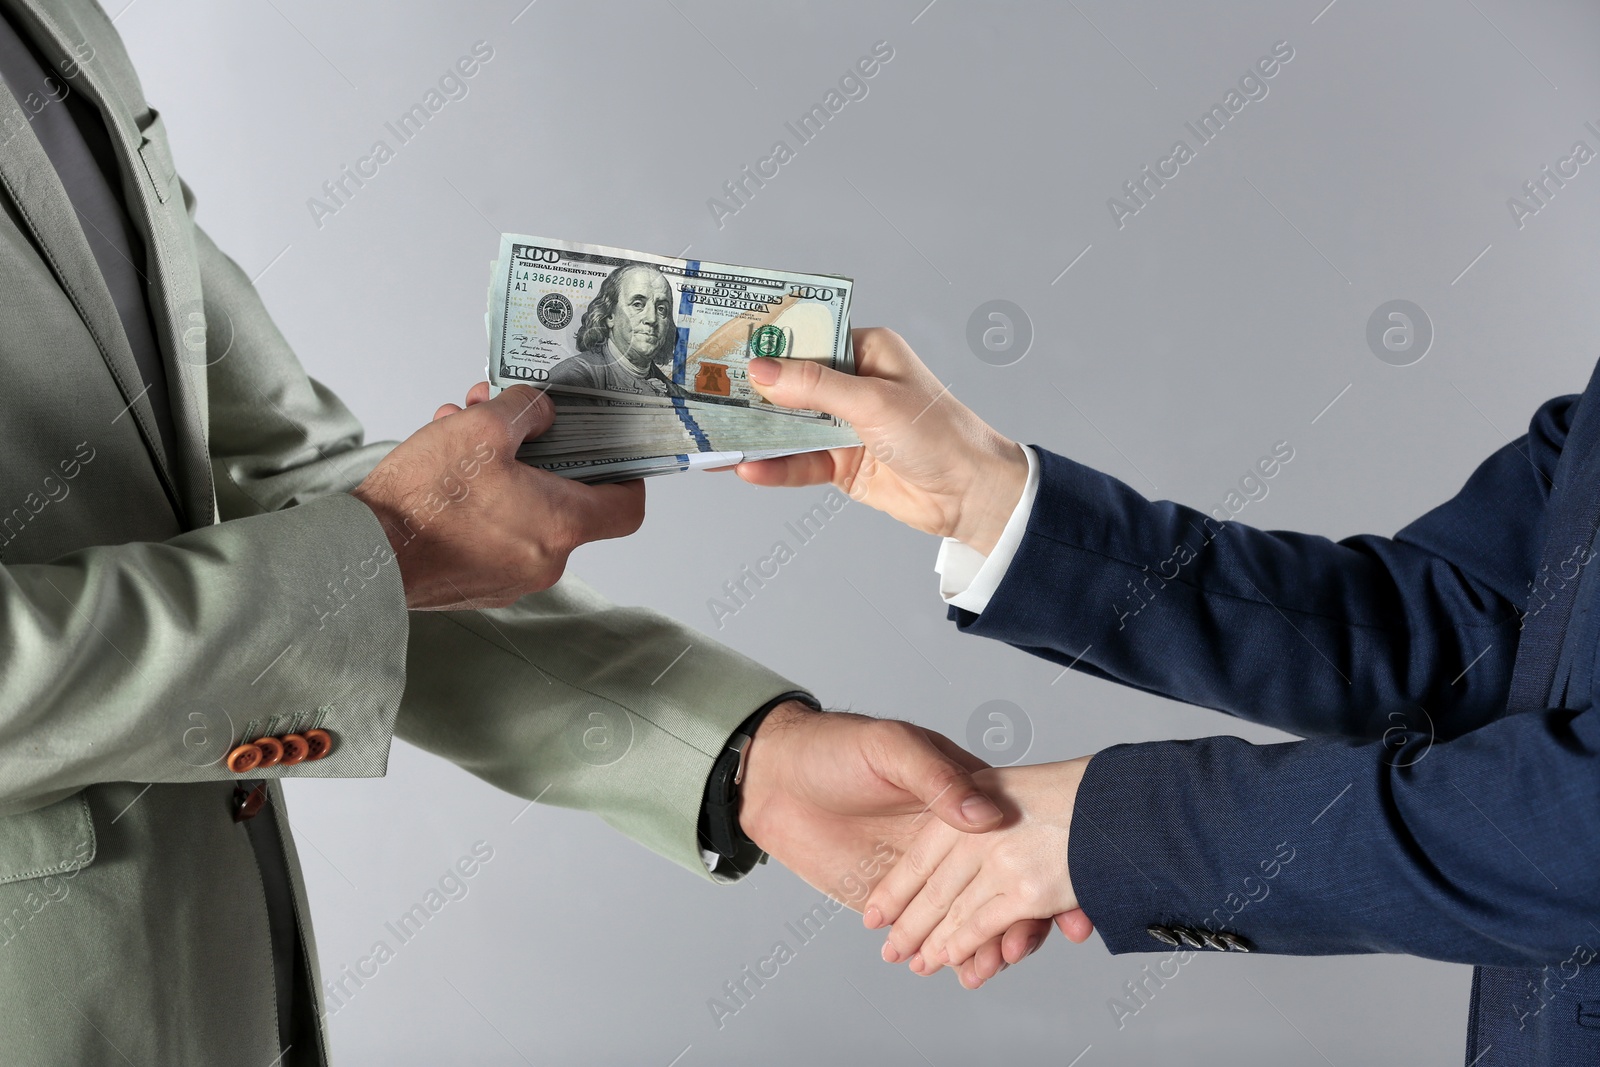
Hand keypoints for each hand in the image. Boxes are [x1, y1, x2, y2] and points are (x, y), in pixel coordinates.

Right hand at [352, 382, 643, 609]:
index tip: (608, 452)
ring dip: (499, 467)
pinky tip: (443, 465)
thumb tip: (542, 411)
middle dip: (535, 451)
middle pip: (563, 500)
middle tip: (506, 420)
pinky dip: (480, 498)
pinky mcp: (474, 584)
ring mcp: (508, 579)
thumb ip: (524, 411)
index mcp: (559, 526)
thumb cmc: (423, 501)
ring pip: (522, 511)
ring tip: (457, 428)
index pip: (625, 510)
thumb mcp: (480, 429)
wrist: (360, 558)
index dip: (625, 477)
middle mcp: (543, 562)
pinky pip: (494, 533)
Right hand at [735, 327, 1026, 554]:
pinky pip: (799, 462)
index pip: (806, 339)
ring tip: (711, 437)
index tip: (722, 345)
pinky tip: (746, 469)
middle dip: (749, 392)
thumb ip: (814, 387)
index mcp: (866, 351)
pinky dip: (775, 467)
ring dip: (754, 433)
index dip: (766, 344)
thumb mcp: (874, 401)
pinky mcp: (842, 464)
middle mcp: (853, 384)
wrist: (972, 495)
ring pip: (789, 426)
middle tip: (701, 393)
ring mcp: (845, 426)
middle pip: (789, 384)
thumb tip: (761, 372)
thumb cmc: (940, 434)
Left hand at [737, 702, 1057, 976]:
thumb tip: (986, 816)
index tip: (1062, 897)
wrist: (773, 778)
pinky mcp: (896, 898)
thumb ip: (936, 779)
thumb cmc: (832, 748)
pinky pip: (933, 931)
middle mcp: (953, 836)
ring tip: (991, 965)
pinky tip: (964, 971)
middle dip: (1021, 918)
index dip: (1043, 865)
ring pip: (972, 914)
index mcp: (962, 791)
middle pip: (1003, 882)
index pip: (1015, 834)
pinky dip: (954, 954)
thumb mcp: (889, 748)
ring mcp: (925, 871)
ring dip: (989, 944)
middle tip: (1023, 944)